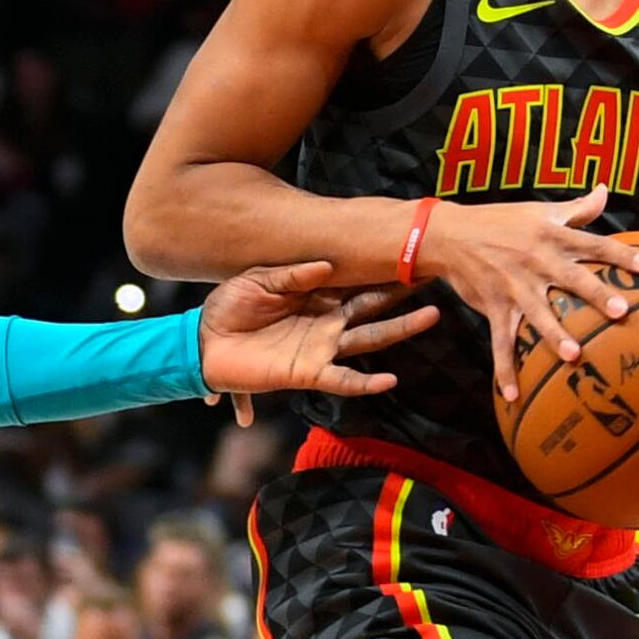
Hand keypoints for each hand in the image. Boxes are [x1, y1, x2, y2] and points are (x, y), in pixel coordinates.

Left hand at [193, 263, 436, 417]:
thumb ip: (294, 274)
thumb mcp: (260, 279)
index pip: (357, 283)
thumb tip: (328, 266)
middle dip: (403, 296)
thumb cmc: (229, 306)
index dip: (382, 273)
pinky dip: (366, 383)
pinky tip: (390, 380)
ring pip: (369, 340)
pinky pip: (343, 379)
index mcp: (316, 297)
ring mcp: (320, 349)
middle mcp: (325, 323)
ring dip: (399, 331)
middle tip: (436, 278)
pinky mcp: (308, 373)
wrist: (203, 341)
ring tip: (431, 317)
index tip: (411, 255)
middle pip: (373, 309)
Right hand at [409, 187, 638, 400]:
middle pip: (571, 278)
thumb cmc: (500, 221)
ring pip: (537, 312)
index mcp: (551, 236)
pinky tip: (512, 395)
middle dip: (595, 294)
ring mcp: (514, 286)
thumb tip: (605, 191)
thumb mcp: (539, 210)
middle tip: (620, 311)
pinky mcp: (494, 307)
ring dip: (553, 334)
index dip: (620, 255)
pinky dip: (505, 369)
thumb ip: (577, 208)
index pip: (593, 244)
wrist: (448, 235)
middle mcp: (536, 261)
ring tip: (573, 355)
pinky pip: (501, 341)